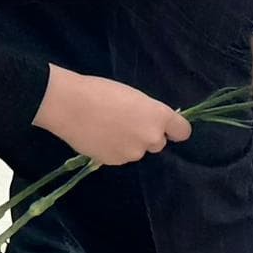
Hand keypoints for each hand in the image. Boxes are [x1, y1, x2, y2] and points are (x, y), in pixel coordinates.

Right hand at [35, 66, 187, 167]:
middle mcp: (151, 138)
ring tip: (107, 128)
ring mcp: (133, 153)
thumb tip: (151, 123)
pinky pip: (120, 156)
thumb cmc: (101, 91)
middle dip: (146, 135)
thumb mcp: (133, 96)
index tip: (165, 126)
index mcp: (158, 116)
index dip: (174, 129)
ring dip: (128, 143)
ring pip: (137, 150)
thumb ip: (148, 113)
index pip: (182, 131)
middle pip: (158, 143)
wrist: (70, 105)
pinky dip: (113, 149)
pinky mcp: (115, 162)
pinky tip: (98, 136)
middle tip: (126, 122)